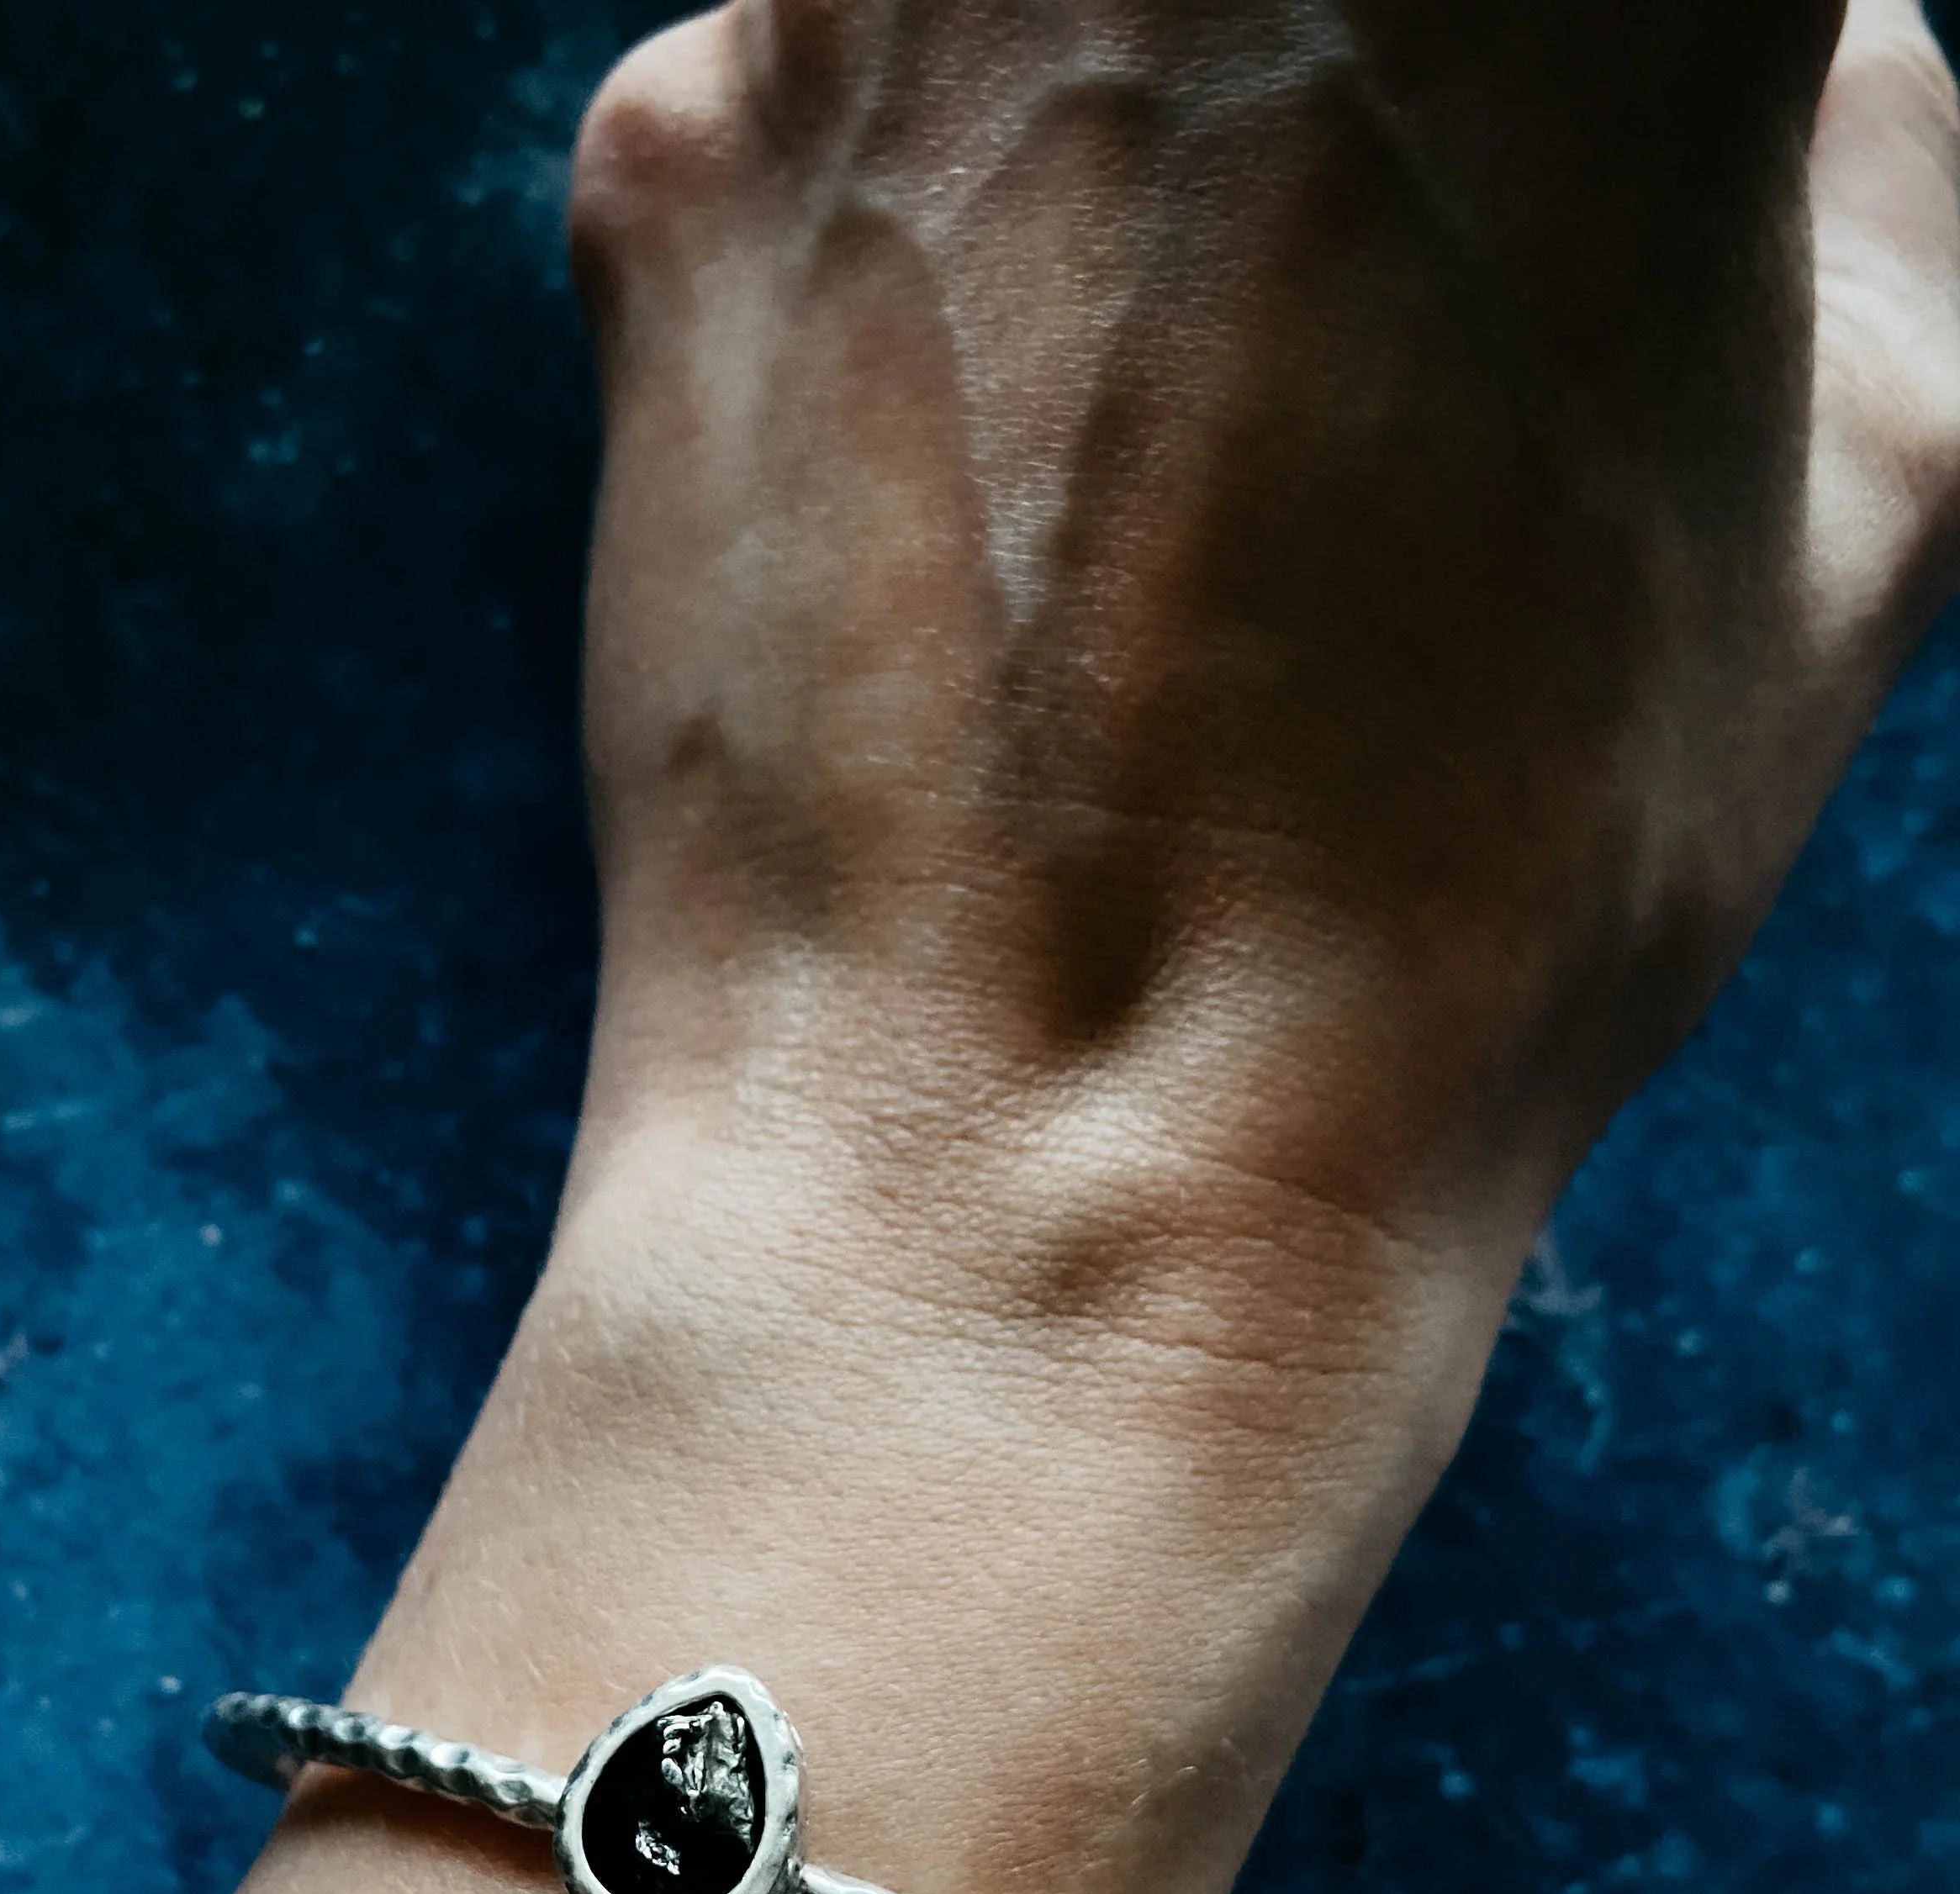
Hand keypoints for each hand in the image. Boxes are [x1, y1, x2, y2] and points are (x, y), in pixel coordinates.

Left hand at [569, 0, 1959, 1281]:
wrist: (1038, 1159)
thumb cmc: (1479, 891)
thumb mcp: (1868, 501)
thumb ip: (1874, 165)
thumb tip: (1803, 66)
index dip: (1597, 101)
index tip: (1541, 229)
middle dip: (1349, 89)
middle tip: (1344, 331)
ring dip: (1117, 116)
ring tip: (1138, 423)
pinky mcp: (679, 158)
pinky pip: (817, 96)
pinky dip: (895, 241)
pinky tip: (953, 477)